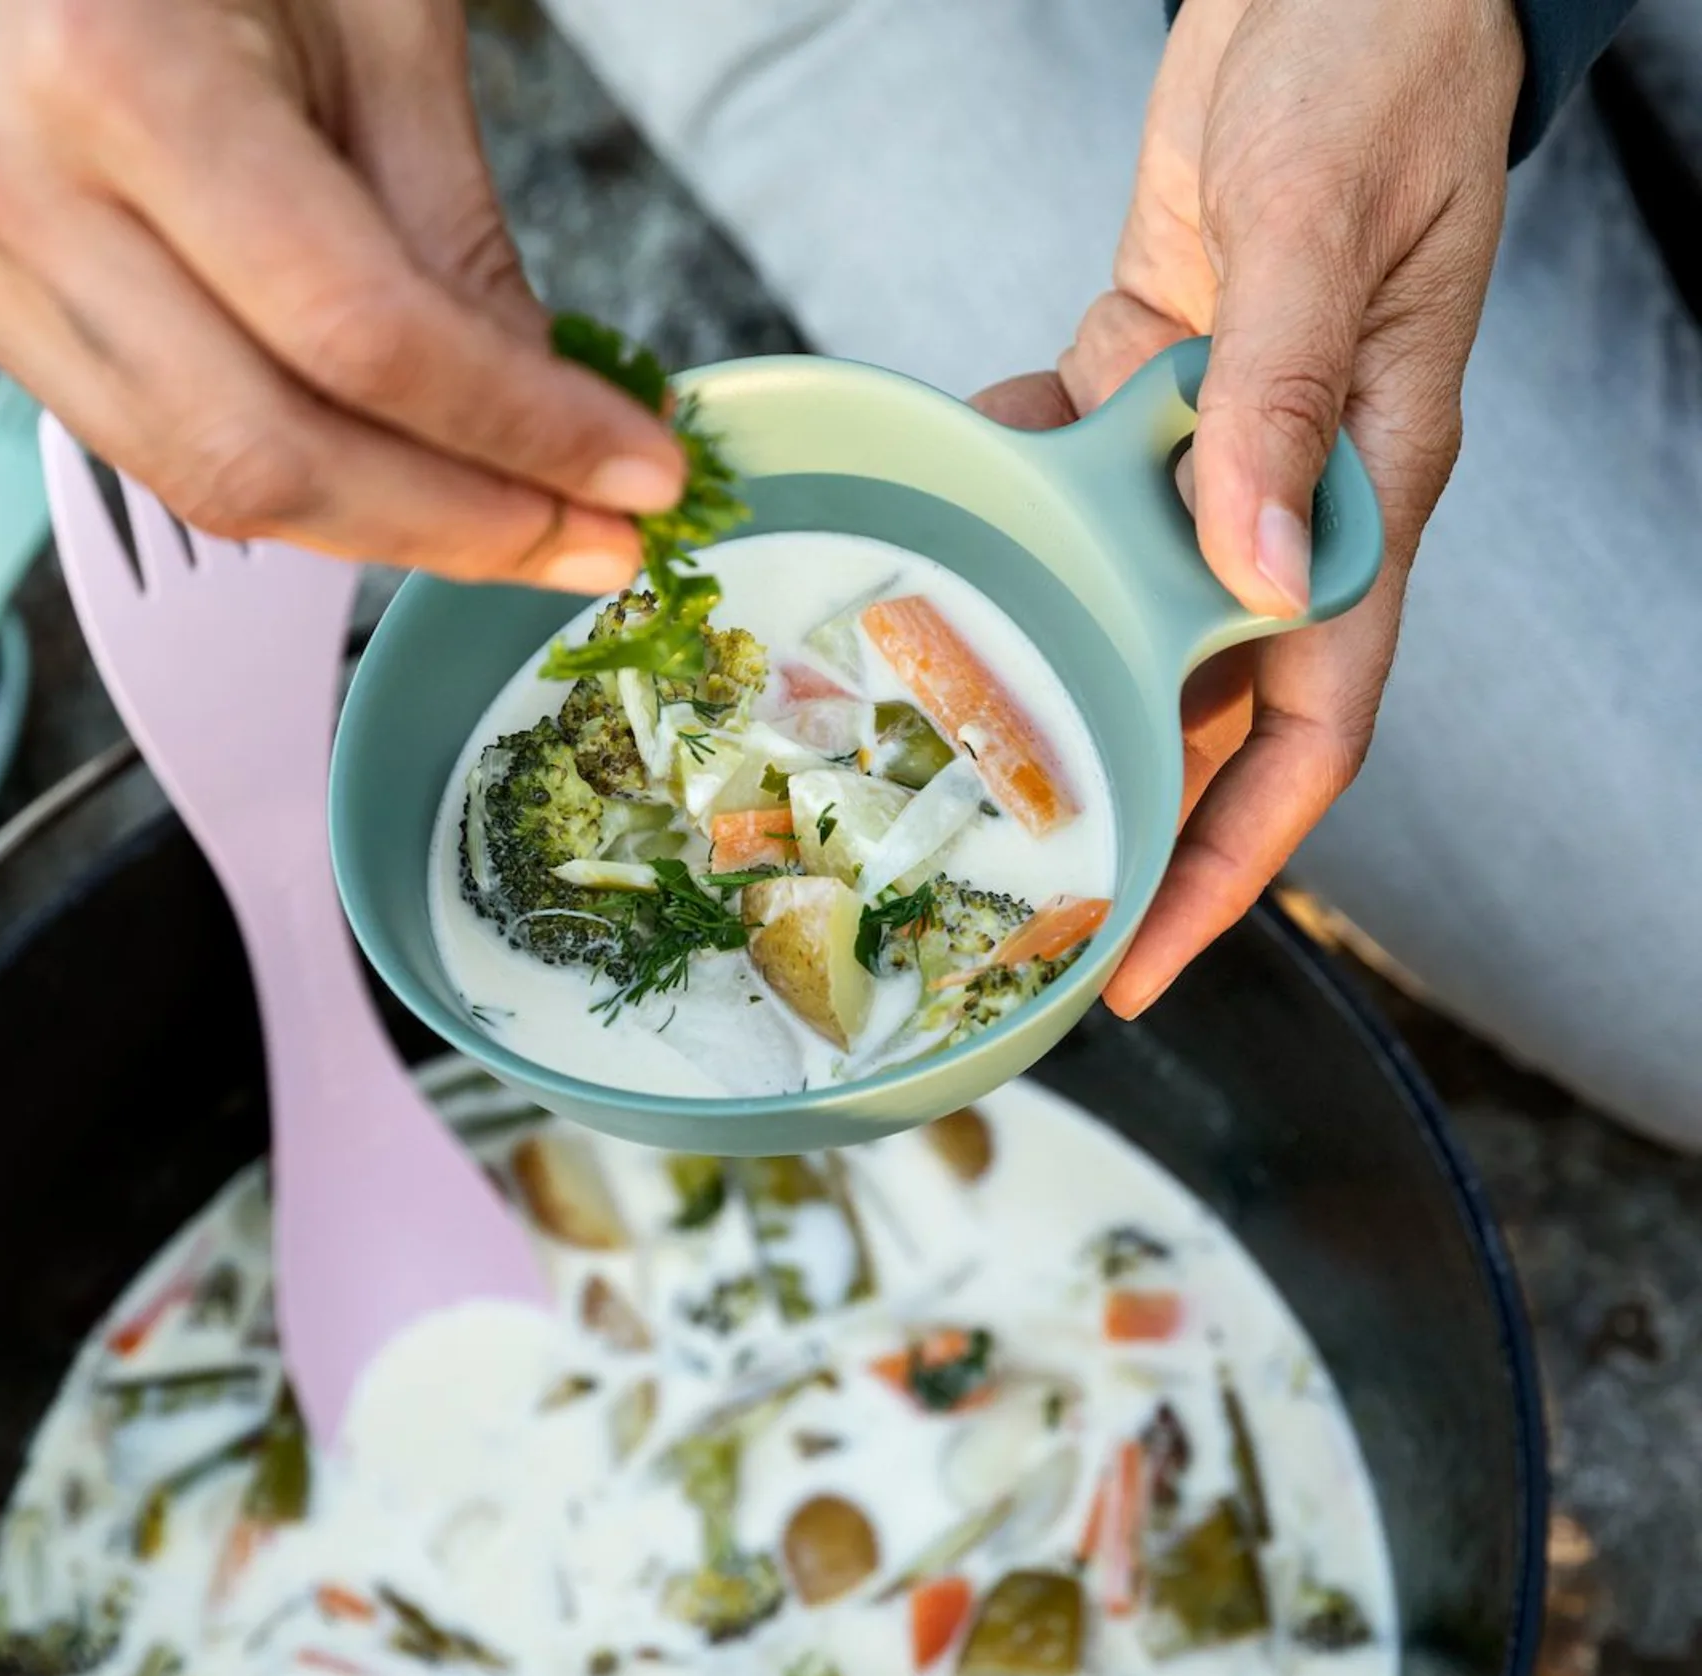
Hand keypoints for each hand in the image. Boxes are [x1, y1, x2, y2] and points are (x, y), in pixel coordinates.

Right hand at [0, 0, 683, 588]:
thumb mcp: (379, 23)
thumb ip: (453, 236)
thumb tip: (547, 422)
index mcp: (119, 70)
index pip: (360, 336)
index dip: (520, 435)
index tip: (636, 475)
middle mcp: (15, 183)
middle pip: (272, 456)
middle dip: (463, 525)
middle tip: (594, 542)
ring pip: (212, 487)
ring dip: (391, 531)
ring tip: (523, 527)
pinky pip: (164, 454)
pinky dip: (305, 489)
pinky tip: (408, 485)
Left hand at [976, 0, 1523, 1014]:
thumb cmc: (1371, 78)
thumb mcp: (1324, 238)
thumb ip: (1283, 409)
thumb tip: (1254, 576)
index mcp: (1368, 495)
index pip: (1311, 729)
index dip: (1233, 860)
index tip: (1147, 954)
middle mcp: (1291, 502)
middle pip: (1206, 708)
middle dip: (1120, 814)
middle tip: (1013, 908)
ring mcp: (1216, 455)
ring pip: (1125, 610)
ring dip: (1042, 664)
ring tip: (938, 750)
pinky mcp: (1150, 396)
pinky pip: (1071, 483)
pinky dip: (1012, 494)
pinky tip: (958, 487)